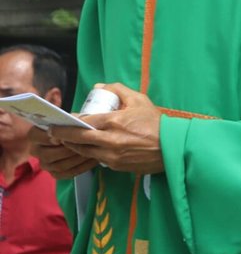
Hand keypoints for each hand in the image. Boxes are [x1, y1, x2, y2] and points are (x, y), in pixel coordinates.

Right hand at [29, 126, 97, 177]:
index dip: (52, 137)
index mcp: (35, 134)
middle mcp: (36, 150)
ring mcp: (45, 163)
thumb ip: (70, 122)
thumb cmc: (74, 125)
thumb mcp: (72, 119)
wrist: (80, 136)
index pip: (37, 136)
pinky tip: (93, 159)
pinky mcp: (55, 173)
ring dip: (77, 159)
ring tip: (92, 152)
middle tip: (85, 145)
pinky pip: (67, 174)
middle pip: (48, 155)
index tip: (65, 137)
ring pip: (59, 165)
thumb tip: (73, 124)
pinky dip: (82, 167)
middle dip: (68, 150)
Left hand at [44, 84, 163, 176]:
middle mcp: (109, 140)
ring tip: (67, 140)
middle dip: (62, 135)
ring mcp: (112, 155)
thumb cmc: (156, 122)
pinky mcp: (116, 166)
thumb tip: (99, 87)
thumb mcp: (140, 100)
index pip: (82, 122)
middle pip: (77, 139)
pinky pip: (97, 159)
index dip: (67, 122)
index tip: (58, 121)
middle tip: (54, 132)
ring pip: (83, 151)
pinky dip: (90, 153)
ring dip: (73, 146)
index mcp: (114, 121)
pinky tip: (89, 148)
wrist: (172, 147)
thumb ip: (118, 90)